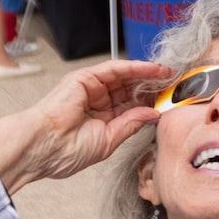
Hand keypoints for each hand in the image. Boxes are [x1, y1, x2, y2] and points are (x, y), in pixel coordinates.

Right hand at [0, 60, 169, 195]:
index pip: (131, 106)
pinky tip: (153, 70)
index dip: (151, 103)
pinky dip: (135, 67)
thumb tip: (153, 114)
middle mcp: (96, 101)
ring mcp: (90, 88)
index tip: (171, 101)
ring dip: (148, 74)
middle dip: (153, 87)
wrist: (42, 147)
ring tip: (170, 74)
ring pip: (125, 77)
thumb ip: (130, 124)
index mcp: (100, 119)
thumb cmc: (65, 151)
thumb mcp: (108, 140)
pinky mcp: (84, 78)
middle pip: (130, 89)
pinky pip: (115, 69)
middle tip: (177, 84)